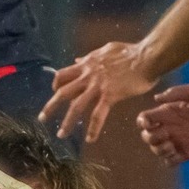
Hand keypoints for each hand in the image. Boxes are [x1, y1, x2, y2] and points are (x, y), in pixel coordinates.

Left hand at [39, 41, 155, 142]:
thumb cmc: (130, 52)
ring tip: (61, 135)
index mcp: (87, 64)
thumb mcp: (105, 50)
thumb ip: (90, 57)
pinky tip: (89, 138)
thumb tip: (78, 60)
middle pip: (63, 91)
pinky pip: (98, 114)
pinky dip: (93, 128)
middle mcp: (88, 75)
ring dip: (67, 122)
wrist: (146, 56)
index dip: (56, 84)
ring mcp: (98, 86)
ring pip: (76, 106)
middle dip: (50, 106)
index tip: (55, 92)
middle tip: (42, 119)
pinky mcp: (110, 95)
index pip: (63, 74)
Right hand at [136, 83, 188, 165]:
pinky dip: (169, 160)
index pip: (146, 119)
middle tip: (165, 134)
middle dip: (150, 137)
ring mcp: (179, 141)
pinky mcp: (188, 153)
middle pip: (147, 136)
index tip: (150, 122)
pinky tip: (177, 153)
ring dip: (158, 150)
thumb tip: (156, 98)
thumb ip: (175, 93)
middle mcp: (171, 127)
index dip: (143, 122)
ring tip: (171, 145)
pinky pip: (170, 161)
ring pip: (156, 150)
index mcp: (168, 112)